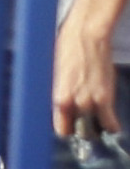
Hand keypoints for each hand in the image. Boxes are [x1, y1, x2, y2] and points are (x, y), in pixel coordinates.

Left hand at [66, 0, 123, 137]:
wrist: (85, 36)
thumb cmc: (67, 50)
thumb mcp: (55, 76)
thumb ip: (61, 94)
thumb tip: (63, 107)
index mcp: (56, 98)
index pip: (61, 129)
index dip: (67, 129)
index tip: (71, 128)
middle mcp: (71, 103)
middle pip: (78, 132)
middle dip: (83, 131)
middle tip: (87, 126)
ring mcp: (89, 101)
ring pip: (95, 130)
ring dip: (97, 129)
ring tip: (98, 125)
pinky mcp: (105, 97)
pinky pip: (110, 122)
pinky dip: (112, 126)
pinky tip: (111, 125)